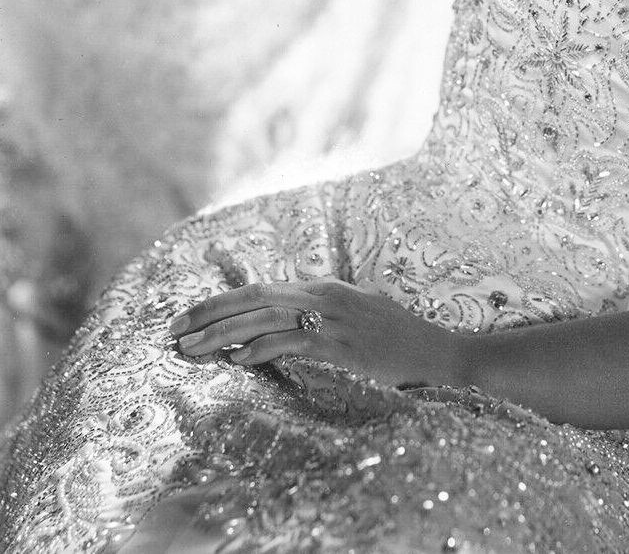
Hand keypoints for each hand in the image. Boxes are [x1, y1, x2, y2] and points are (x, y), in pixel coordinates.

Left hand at [168, 279, 462, 389]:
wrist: (436, 352)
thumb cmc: (398, 339)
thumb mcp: (357, 314)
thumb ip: (326, 312)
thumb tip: (295, 321)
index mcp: (323, 289)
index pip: (260, 290)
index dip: (220, 304)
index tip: (187, 318)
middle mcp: (323, 296)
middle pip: (254, 299)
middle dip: (209, 314)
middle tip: (172, 330)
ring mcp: (332, 318)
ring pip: (265, 319)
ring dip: (223, 335)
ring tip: (189, 349)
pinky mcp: (340, 344)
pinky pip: (292, 343)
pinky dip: (262, 349)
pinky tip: (237, 360)